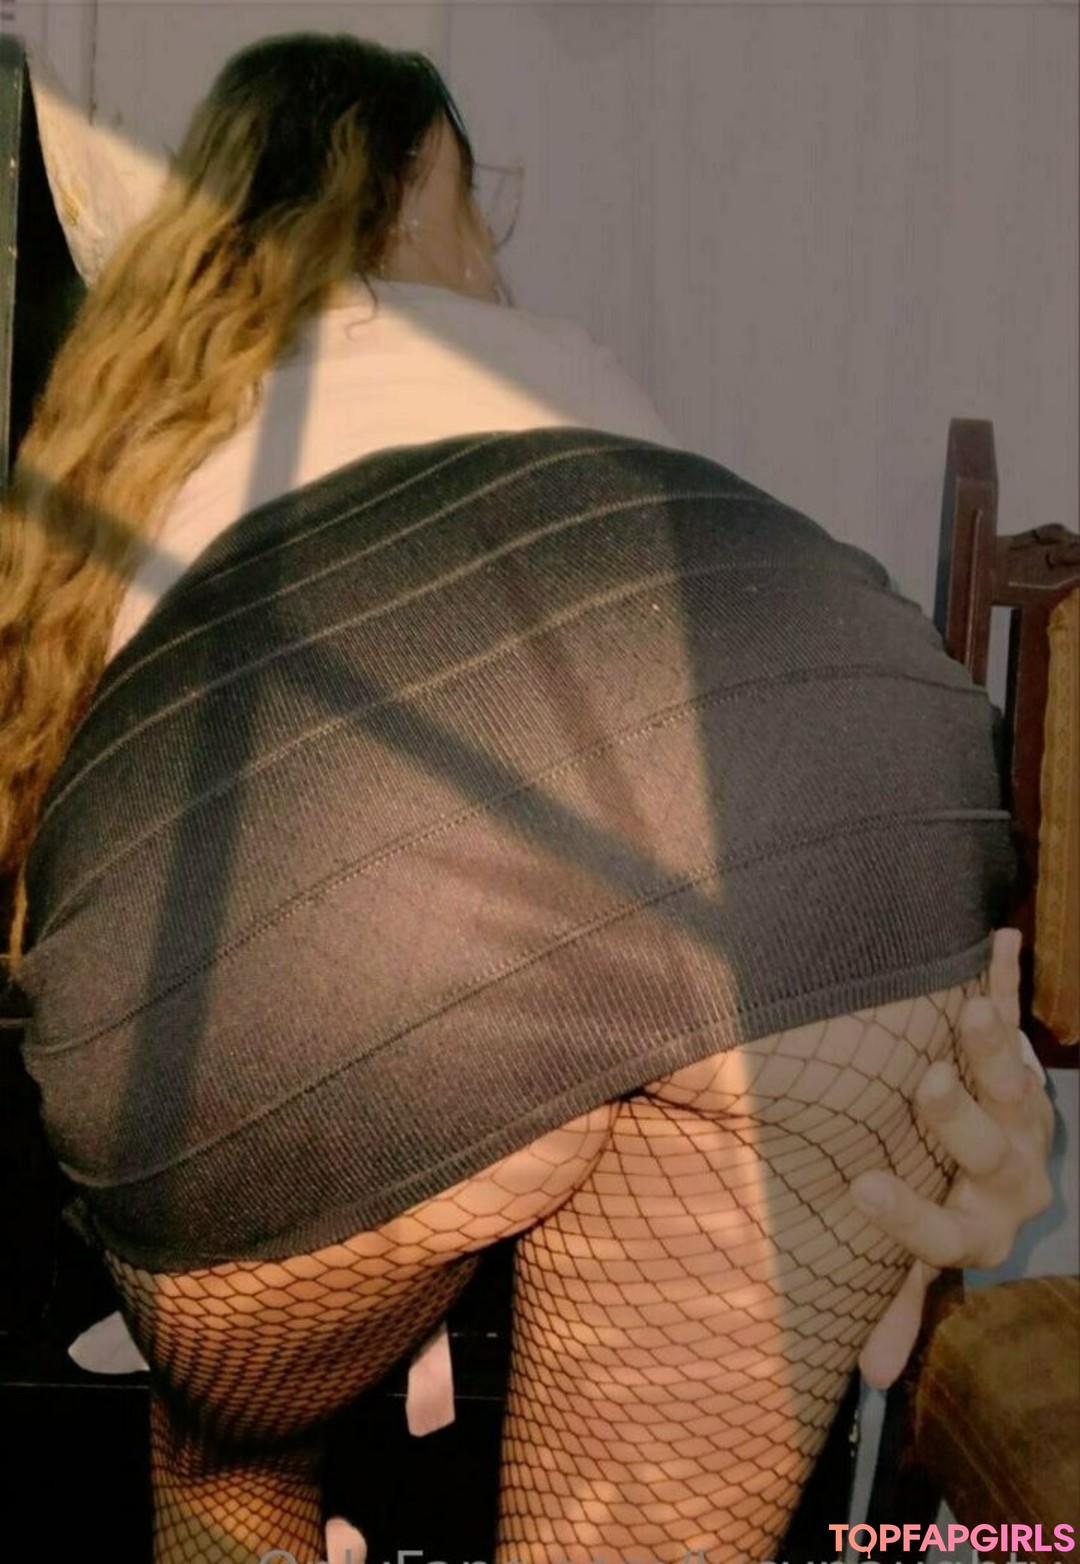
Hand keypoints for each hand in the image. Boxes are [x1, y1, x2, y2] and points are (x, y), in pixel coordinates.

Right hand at [853, 928, 1055, 1389]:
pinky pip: (1018, 1018)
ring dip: (995, 1045)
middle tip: (927, 1083)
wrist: (1012, 1164)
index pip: (944, 1229)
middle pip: (989, 1149)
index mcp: (980, 1224)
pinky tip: (999, 940)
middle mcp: (1010, 1170)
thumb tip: (867, 1377)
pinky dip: (1006, 980)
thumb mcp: (932, 1256)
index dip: (906, 1213)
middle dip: (959, 1117)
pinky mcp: (1024, 1063)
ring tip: (974, 1012)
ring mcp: (1023, 1112)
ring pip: (1015, 1082)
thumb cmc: (951, 1209)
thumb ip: (901, 1301)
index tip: (861, 1187)